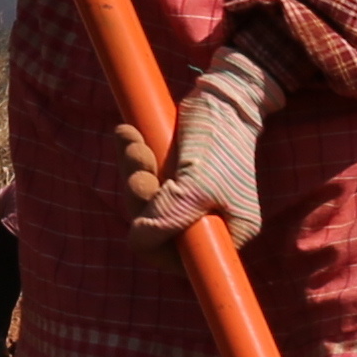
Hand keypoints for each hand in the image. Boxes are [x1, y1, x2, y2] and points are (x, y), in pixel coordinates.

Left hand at [114, 40, 290, 247]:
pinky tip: (127, 134)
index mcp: (229, 231)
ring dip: (133, 171)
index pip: (186, 260)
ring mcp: (191, 198)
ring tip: (133, 142)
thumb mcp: (196, 185)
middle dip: (140, 197)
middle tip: (140, 168)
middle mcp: (210, 219)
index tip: (143, 221)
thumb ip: (168, 218)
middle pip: (158, 229)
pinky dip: (133, 156)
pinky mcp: (175, 175)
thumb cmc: (218, 141)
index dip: (156, 246)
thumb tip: (138, 243)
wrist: (221, 96)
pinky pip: (145, 176)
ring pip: (146, 201)